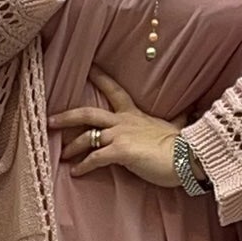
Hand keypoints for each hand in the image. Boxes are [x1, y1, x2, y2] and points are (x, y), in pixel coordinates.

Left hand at [48, 67, 190, 189]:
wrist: (186, 156)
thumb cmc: (181, 145)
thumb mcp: (176, 127)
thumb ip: (177, 119)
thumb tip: (190, 112)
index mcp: (134, 114)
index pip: (115, 91)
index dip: (101, 78)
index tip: (90, 68)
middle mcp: (123, 121)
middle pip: (88, 113)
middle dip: (67, 116)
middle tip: (50, 120)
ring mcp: (120, 135)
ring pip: (87, 136)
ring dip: (71, 146)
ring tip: (62, 154)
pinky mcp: (120, 151)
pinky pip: (95, 158)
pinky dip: (83, 165)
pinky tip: (76, 172)